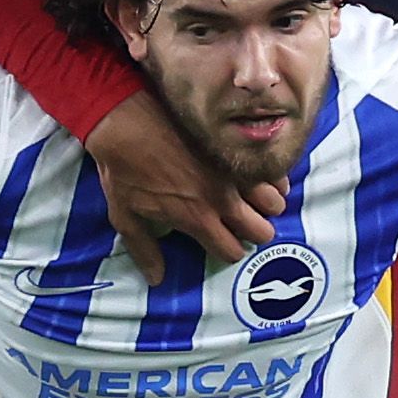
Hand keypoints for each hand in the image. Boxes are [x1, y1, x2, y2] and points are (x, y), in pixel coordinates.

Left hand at [84, 94, 282, 281]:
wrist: (125, 118)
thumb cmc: (123, 168)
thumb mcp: (125, 216)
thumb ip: (145, 250)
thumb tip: (157, 279)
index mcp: (197, 219)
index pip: (232, 251)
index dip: (227, 249)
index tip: (220, 240)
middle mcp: (223, 198)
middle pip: (261, 231)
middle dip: (252, 231)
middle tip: (239, 222)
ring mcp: (234, 169)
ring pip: (275, 202)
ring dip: (265, 204)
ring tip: (251, 198)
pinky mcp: (239, 143)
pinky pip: (273, 167)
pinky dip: (271, 175)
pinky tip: (256, 174)